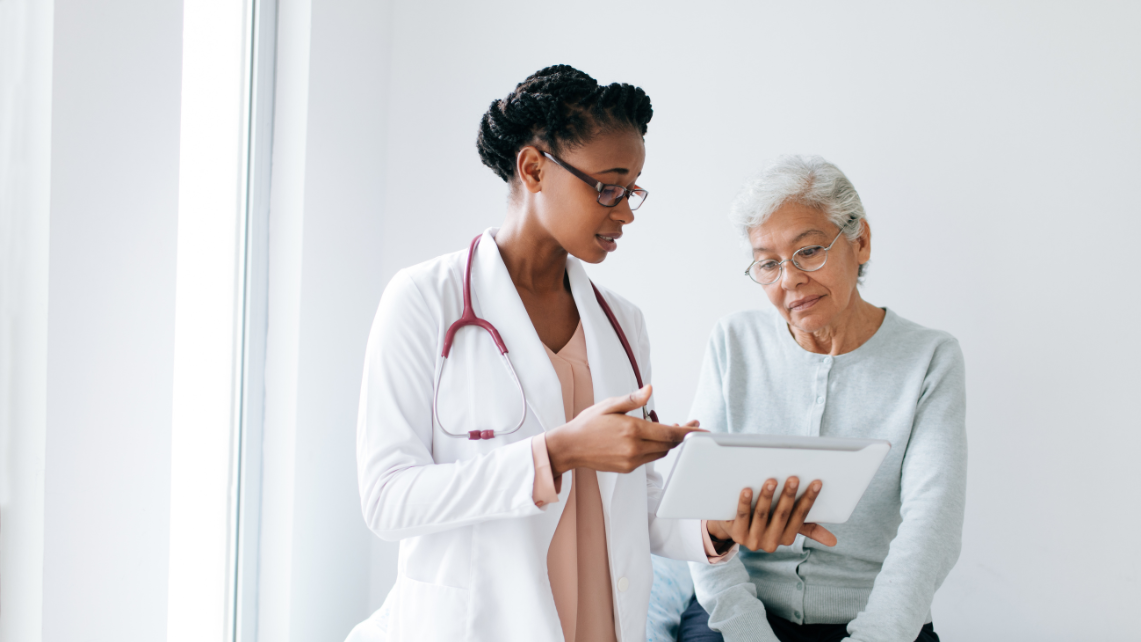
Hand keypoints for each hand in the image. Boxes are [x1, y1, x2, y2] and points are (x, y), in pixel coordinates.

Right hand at [545, 385, 700, 474]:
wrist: (570, 447)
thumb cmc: (588, 423)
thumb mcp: (609, 405)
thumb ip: (632, 399)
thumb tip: (649, 390)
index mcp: (632, 430)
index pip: (670, 433)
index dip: (689, 432)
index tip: (702, 430)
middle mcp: (634, 448)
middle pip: (669, 445)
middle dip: (682, 436)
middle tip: (689, 424)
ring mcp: (631, 460)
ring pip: (661, 453)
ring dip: (669, 442)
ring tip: (671, 428)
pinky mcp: (628, 468)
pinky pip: (649, 458)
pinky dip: (656, 448)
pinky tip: (652, 438)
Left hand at [706, 477, 837, 552]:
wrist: (732, 528)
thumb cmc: (765, 521)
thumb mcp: (786, 525)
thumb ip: (807, 529)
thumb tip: (834, 542)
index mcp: (787, 538)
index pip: (801, 517)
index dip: (809, 500)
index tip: (816, 482)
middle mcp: (771, 543)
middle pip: (782, 515)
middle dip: (789, 496)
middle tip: (794, 478)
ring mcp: (752, 540)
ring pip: (761, 515)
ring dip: (767, 497)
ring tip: (771, 480)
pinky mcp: (736, 534)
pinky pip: (742, 516)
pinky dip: (745, 503)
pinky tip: (747, 489)